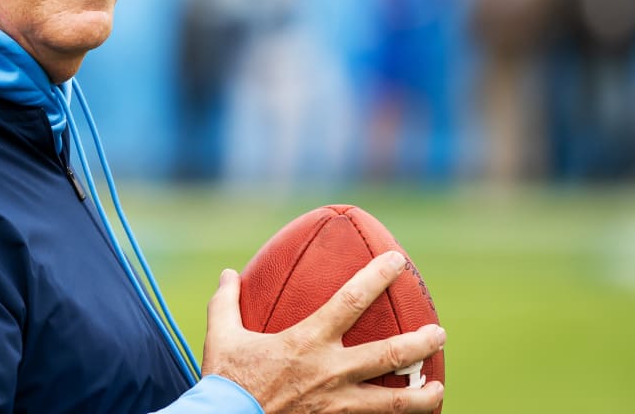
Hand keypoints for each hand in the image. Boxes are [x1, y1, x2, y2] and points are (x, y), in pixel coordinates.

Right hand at [202, 251, 445, 412]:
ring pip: (393, 402)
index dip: (377, 277)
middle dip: (420, 342)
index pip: (351, 301)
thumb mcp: (221, 335)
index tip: (397, 262)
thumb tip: (228, 274)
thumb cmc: (226, 381)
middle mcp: (330, 371)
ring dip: (423, 395)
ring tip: (440, 387)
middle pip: (388, 355)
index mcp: (307, 341)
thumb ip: (226, 302)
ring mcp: (337, 404)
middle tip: (439, 333)